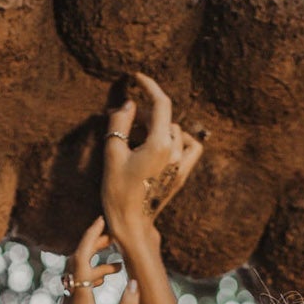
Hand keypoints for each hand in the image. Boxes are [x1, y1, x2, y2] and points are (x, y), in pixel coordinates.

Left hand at [53, 216, 139, 303]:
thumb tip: (134, 281)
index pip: (80, 260)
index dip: (89, 238)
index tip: (101, 221)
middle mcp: (69, 302)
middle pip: (75, 263)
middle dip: (93, 246)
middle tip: (113, 239)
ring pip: (75, 277)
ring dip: (94, 266)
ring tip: (117, 268)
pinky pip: (75, 289)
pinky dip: (89, 279)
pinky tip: (103, 284)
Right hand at [102, 72, 204, 251]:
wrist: (131, 226)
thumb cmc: (118, 192)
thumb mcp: (113, 154)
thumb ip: (120, 123)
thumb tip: (129, 103)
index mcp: (159, 144)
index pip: (160, 103)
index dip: (150, 85)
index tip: (137, 77)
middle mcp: (175, 152)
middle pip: (165, 118)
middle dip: (146, 113)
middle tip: (126, 120)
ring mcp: (181, 165)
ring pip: (176, 131)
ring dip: (159, 126)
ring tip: (140, 136)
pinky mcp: (182, 175)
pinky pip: (190, 147)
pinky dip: (180, 140)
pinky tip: (165, 143)